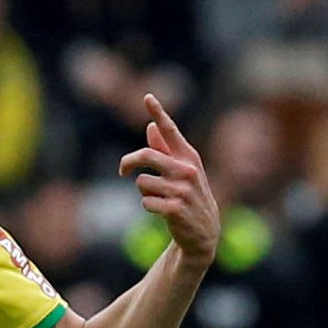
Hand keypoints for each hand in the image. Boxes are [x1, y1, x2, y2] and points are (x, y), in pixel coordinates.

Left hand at [119, 94, 219, 265]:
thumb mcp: (180, 172)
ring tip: (159, 199)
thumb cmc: (188, 195)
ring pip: (142, 183)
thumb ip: (165, 150)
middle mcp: (188, 170)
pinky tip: (162, 212)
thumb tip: (150, 127)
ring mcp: (183, 190)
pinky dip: (147, 207)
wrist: (204, 232)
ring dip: (143, 192)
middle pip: (146, 155)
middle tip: (122, 171)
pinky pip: (145, 202)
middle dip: (128, 163)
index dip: (158, 113)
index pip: (171, 131)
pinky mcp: (176, 209)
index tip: (147, 96)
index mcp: (189, 157)